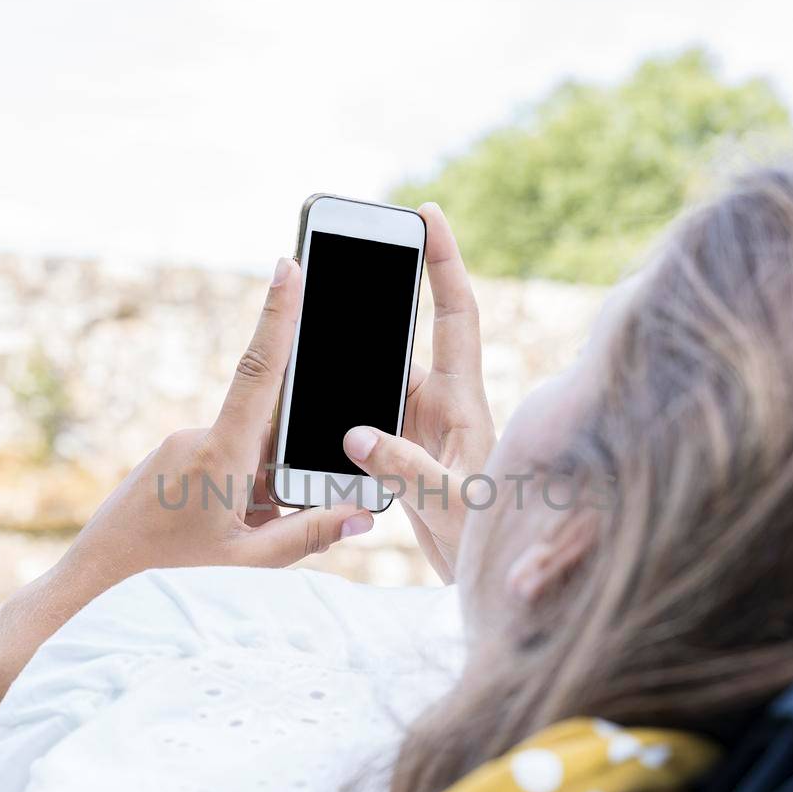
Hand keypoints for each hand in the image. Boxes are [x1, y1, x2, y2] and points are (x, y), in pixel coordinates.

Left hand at [55, 258, 373, 604]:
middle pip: (269, 432)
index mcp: (222, 453)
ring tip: (228, 533)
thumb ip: (309, 536)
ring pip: (247, 451)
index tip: (288, 267)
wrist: (99, 567)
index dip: (277, 316)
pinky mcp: (173, 452)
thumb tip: (363, 515)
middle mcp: (201, 436)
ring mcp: (183, 442)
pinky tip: (216, 527)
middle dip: (284, 472)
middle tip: (261, 517)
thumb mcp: (248, 560)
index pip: (259, 371)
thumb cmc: (172, 568)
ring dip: (257, 490)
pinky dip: (236, 491)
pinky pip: (224, 458)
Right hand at [342, 203, 494, 581]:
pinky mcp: (403, 447)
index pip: (456, 315)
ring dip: (348, 358)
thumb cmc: (483, 539)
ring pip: (377, 374)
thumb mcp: (449, 504)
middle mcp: (444, 403)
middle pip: (407, 332)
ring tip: (306, 328)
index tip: (427, 214)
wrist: (486, 577)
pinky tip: (306, 398)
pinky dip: (339, 402)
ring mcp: (422, 424)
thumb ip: (406, 468)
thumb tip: (357, 431)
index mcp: (464, 402)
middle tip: (340, 255)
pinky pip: (365, 411)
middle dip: (377, 294)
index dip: (444, 262)